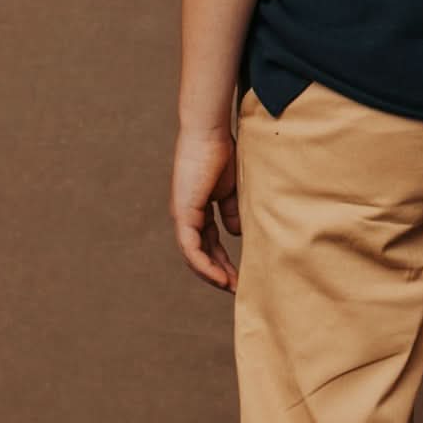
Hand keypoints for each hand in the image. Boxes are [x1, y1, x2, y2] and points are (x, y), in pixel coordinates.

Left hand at [170, 122, 239, 291]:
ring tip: (230, 287)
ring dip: (212, 274)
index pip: (208, 242)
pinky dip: (205, 265)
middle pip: (200, 253)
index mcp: (197, 209)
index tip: (240, 276)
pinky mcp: (183, 213)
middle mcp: (186, 216)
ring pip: (194, 256)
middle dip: (218, 272)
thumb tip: (235, 233)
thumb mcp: (232, 189)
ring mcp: (183, 215)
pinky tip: (220, 277)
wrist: (209, 133)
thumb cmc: (221, 152)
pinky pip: (192, 248)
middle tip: (236, 289)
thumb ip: (232, 211)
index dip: (223, 260)